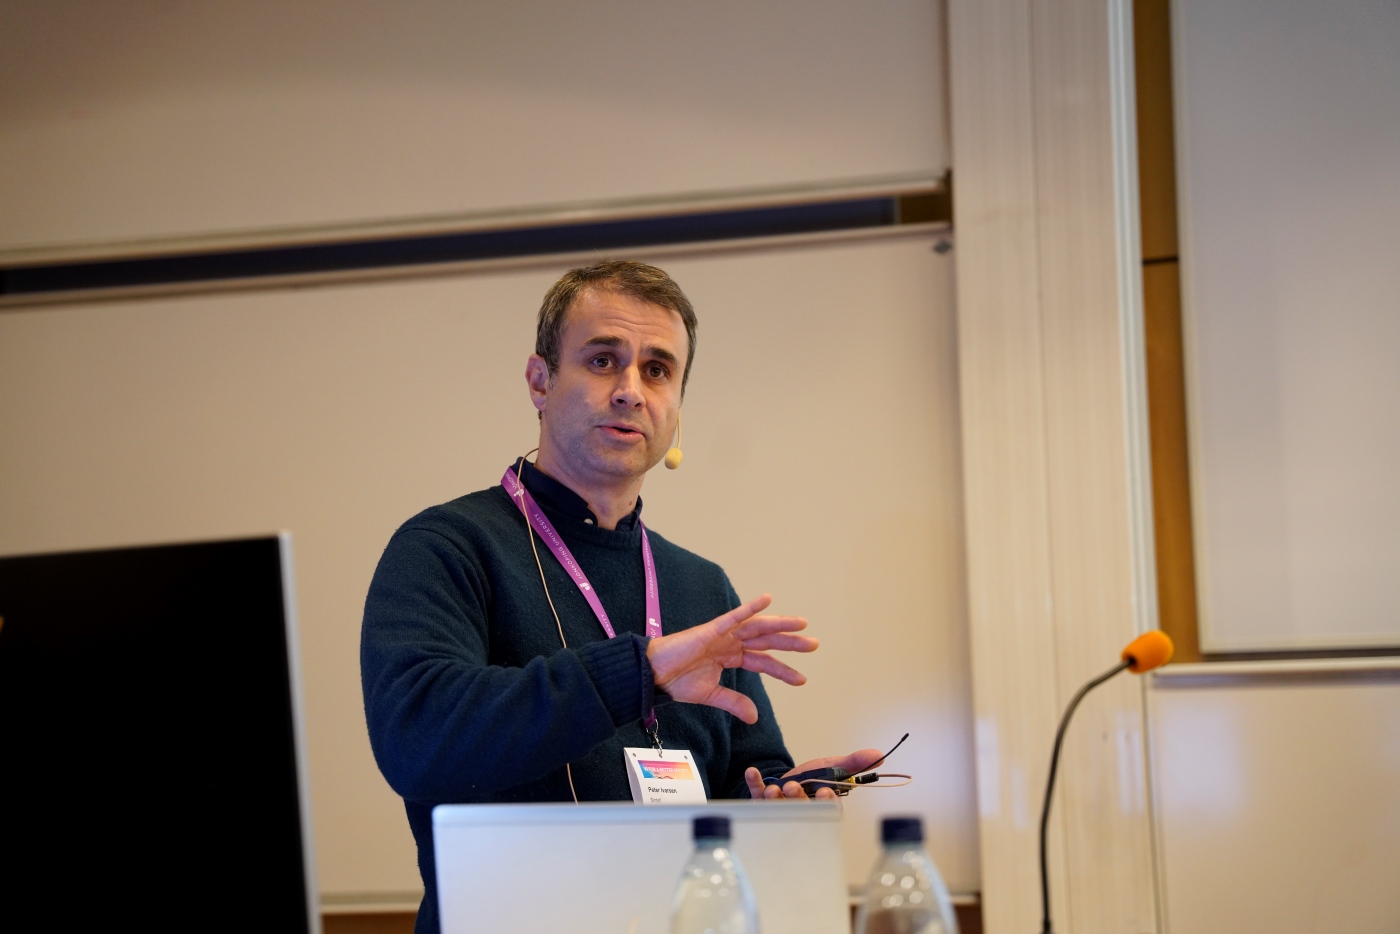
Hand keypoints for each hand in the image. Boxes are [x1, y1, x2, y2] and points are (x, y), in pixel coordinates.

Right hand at [646, 594, 816, 723]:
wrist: (653, 674)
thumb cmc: (677, 681)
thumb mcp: (712, 695)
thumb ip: (734, 702)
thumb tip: (755, 717)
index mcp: (730, 657)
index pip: (763, 661)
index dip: (782, 670)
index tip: (802, 679)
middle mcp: (730, 643)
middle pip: (766, 641)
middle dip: (790, 643)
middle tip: (814, 645)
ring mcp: (722, 634)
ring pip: (757, 628)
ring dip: (780, 625)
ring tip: (802, 624)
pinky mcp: (711, 629)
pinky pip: (734, 616)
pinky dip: (751, 608)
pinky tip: (767, 600)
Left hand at [744, 748, 885, 799]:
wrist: (788, 779)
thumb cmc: (813, 779)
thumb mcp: (834, 768)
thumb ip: (854, 763)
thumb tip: (879, 755)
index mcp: (822, 806)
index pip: (828, 810)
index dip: (826, 803)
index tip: (824, 791)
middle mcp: (801, 813)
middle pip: (801, 811)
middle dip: (797, 799)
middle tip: (792, 787)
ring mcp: (780, 811)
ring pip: (779, 808)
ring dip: (775, 797)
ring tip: (774, 787)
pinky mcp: (762, 803)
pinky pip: (756, 795)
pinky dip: (754, 783)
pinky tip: (752, 772)